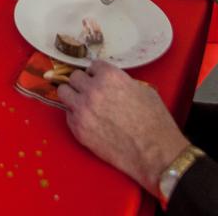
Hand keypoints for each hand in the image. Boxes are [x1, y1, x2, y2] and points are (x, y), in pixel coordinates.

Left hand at [58, 60, 189, 190]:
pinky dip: (76, 116)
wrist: (153, 153)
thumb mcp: (143, 90)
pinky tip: (89, 121)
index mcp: (110, 77)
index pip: (93, 66)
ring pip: (64, 92)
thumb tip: (112, 85)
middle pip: (74, 77)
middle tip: (90, 91)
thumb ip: (122, 82)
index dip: (97, 74)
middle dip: (83, 83)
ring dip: (73, 95)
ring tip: (82, 103)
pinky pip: (68, 115)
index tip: (99, 79)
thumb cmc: (154, 122)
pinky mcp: (78, 129)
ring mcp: (82, 110)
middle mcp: (92, 90)